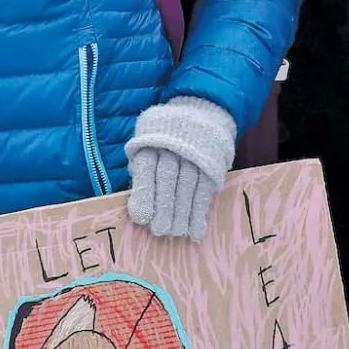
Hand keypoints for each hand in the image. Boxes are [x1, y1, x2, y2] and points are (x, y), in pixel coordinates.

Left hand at [125, 97, 235, 241]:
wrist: (198, 114)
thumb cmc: (162, 141)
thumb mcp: (145, 149)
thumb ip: (141, 175)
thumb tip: (137, 212)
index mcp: (151, 142)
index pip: (147, 169)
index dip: (144, 195)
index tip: (141, 219)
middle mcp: (173, 147)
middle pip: (168, 179)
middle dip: (164, 208)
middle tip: (160, 231)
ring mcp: (194, 154)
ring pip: (188, 186)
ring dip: (183, 213)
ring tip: (177, 233)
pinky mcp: (212, 163)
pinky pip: (205, 190)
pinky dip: (200, 211)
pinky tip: (196, 230)